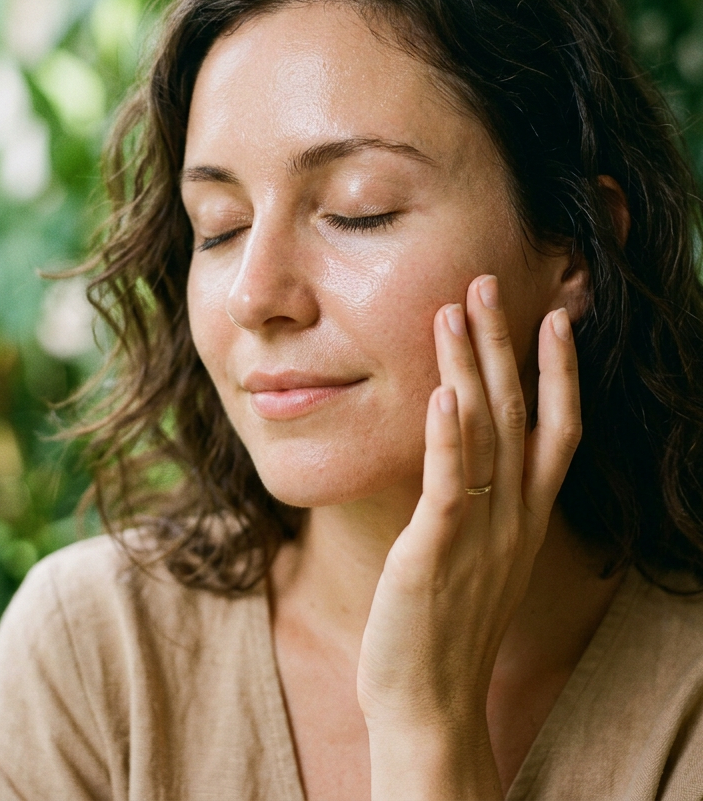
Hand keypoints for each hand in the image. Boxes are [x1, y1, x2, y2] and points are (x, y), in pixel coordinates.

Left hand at [356, 274, 580, 800]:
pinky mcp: (435, 554)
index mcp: (526, 516)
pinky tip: (442, 394)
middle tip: (485, 283)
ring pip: (485, 435)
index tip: (553, 315)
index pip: (557, 429)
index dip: (559, 371)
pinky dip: (449, 438)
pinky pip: (450, 486)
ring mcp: (479, 535)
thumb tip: (464, 446)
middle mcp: (513, 518)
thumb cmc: (445, 624)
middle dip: (503, 345)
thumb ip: (479, 501)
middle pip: (518, 414)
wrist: (429, 704)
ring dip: (470, 369)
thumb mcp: (476, 553)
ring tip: (454, 311)